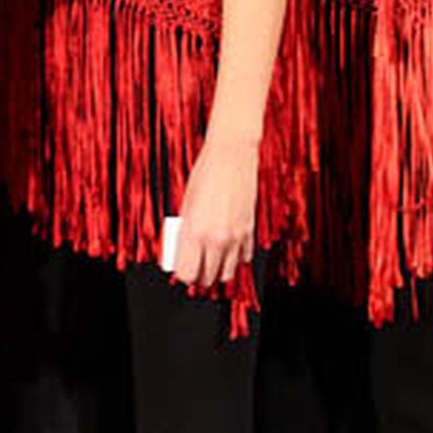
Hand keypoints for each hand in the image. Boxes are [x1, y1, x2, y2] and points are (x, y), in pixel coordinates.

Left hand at [172, 136, 258, 288]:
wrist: (231, 155)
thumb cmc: (205, 174)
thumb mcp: (187, 204)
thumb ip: (186, 231)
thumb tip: (184, 252)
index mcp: (194, 232)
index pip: (187, 274)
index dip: (183, 274)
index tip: (182, 268)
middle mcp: (216, 239)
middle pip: (207, 278)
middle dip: (200, 275)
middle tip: (196, 264)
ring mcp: (235, 237)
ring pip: (227, 273)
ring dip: (218, 269)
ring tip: (211, 259)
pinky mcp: (249, 230)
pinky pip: (244, 257)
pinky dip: (236, 256)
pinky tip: (229, 246)